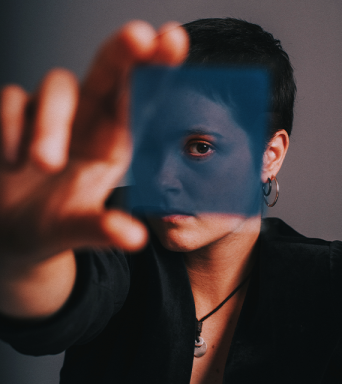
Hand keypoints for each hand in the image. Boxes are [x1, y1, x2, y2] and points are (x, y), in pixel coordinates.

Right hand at [0, 21, 188, 264]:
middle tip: (140, 35)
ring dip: (50, 121)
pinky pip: (11, 100)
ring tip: (43, 165)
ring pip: (56, 85)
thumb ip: (103, 230)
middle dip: (124, 52)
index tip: (174, 39)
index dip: (156, 70)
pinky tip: (11, 162)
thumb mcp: (79, 228)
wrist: (11, 231)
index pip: (137, 101)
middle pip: (107, 73)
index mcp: (111, 143)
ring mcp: (49, 116)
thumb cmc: (54, 224)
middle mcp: (85, 122)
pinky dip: (9, 125)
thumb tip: (134, 238)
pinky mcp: (14, 117)